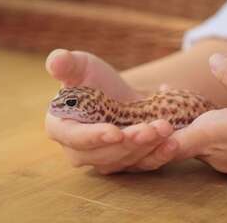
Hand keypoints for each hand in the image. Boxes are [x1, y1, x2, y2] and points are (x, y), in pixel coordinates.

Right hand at [44, 49, 173, 173]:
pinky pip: (141, 165)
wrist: (118, 92)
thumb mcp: (80, 66)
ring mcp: (102, 160)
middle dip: (128, 144)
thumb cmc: (92, 77)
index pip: (73, 137)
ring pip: (124, 161)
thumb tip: (55, 61)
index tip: (115, 132)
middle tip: (150, 129)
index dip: (93, 137)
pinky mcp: (125, 163)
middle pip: (101, 155)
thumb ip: (65, 64)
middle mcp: (78, 151)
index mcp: (60, 127)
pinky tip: (171, 143)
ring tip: (164, 128)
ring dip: (146, 148)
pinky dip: (158, 156)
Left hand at [130, 54, 226, 207]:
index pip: (170, 139)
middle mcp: (219, 156)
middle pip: (185, 137)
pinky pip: (222, 149)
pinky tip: (226, 119)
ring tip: (189, 103)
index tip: (148, 110)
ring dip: (195, 124)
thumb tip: (212, 61)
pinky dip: (215, 133)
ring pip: (204, 143)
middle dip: (174, 117)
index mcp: (215, 136)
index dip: (154, 127)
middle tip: (166, 93)